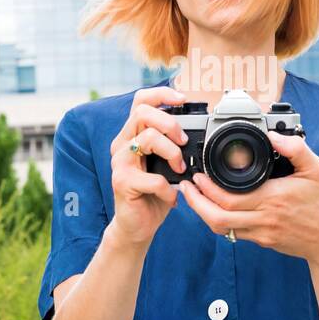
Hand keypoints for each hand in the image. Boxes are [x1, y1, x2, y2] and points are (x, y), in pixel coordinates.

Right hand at [107, 86, 190, 246]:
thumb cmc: (154, 194)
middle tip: (184, 141)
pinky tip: (172, 197)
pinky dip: (169, 189)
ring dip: (172, 153)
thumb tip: (198, 132)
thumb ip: (173, 146)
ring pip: (148, 139)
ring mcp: (120, 162)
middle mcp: (122, 144)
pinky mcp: (122, 182)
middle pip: (143, 113)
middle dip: (170, 124)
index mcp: (132, 135)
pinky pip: (154, 178)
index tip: (182, 99)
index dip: (161, 94)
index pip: (140, 101)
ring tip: (179, 170)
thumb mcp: (166, 165)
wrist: (137, 226)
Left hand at [177, 130, 318, 262]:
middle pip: (218, 217)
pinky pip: (232, 233)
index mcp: (273, 199)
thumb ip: (296, 149)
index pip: (230, 199)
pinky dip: (217, 220)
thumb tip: (274, 135)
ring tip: (193, 196)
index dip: (208, 189)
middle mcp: (263, 219)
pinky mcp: (261, 241)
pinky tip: (212, 207)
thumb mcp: (315, 169)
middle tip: (187, 185)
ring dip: (202, 213)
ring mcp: (260, 233)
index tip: (198, 175)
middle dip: (196, 201)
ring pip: (221, 229)